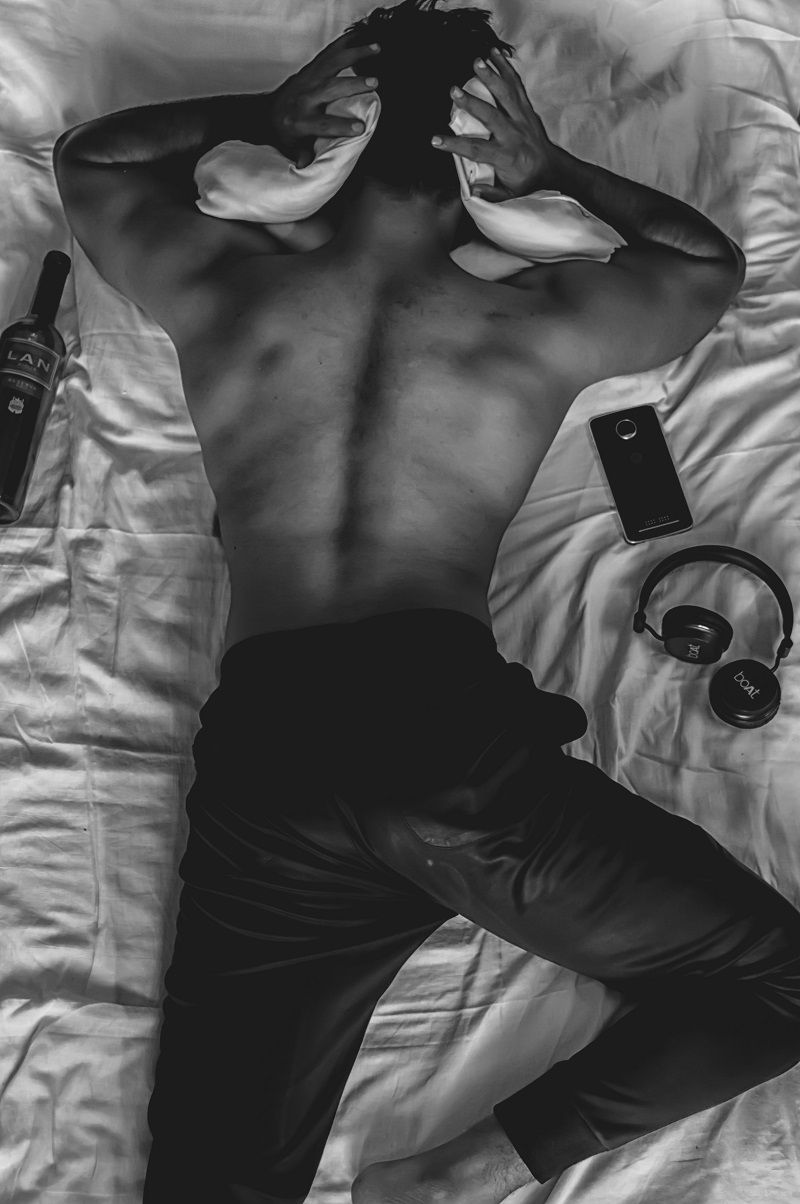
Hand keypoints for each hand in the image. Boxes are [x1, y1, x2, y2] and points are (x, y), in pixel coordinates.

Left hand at [269, 32, 380, 169]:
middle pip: (330, 88)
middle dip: (352, 84)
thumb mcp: (294, 150)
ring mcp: (307, 79)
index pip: (323, 124)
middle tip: (374, 82)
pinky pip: (330, 53)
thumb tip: (308, 166)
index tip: (360, 128)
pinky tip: (364, 39)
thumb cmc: (286, 136)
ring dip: (355, 54)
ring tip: (376, 49)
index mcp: (300, 122)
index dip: (341, 126)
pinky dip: (347, 44)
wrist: (267, 114)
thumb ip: (304, 156)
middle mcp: (304, 98)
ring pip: (332, 64)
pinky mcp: (311, 69)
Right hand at [432, 47, 555, 200]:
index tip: (436, 140)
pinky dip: (506, 68)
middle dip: (472, 103)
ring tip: (476, 61)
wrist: (552, 169)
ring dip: (491, 76)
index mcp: (506, 156)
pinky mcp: (526, 109)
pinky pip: (516, 86)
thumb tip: (471, 191)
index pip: (476, 149)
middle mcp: (514, 135)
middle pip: (491, 116)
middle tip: (454, 91)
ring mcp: (522, 119)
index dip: (455, 145)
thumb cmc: (527, 181)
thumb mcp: (508, 194)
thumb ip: (489, 193)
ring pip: (506, 94)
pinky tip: (495, 54)